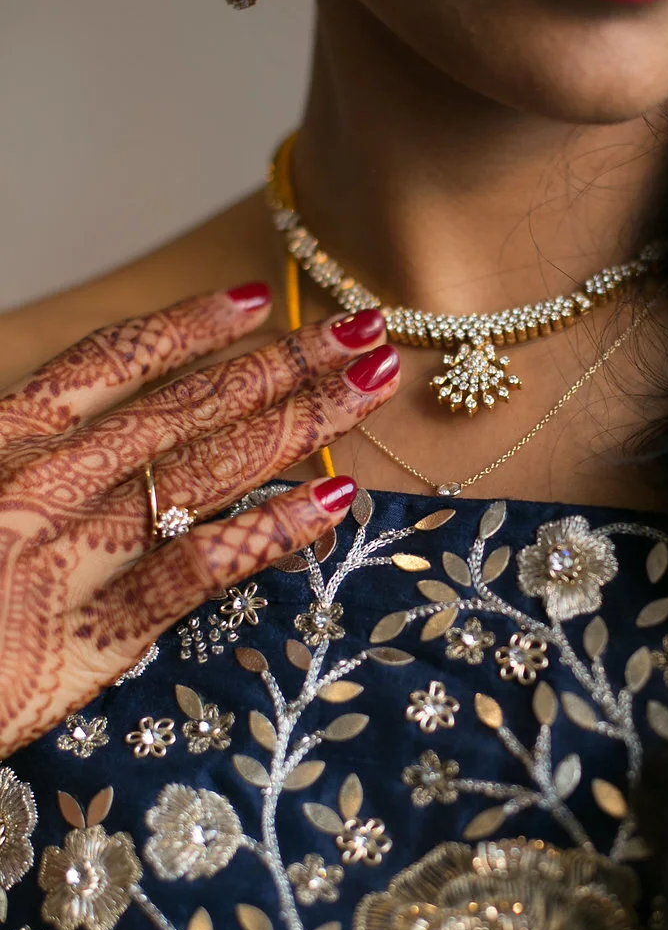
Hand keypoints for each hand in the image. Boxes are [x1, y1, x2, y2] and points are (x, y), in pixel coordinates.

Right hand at [0, 283, 399, 754]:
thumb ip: (25, 462)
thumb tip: (91, 439)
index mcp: (4, 445)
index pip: (108, 365)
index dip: (187, 327)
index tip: (252, 298)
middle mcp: (46, 483)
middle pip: (185, 406)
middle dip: (281, 362)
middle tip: (362, 328)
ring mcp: (74, 552)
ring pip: (208, 467)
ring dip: (300, 420)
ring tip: (370, 383)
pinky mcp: (95, 632)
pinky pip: (200, 566)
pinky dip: (271, 532)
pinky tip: (335, 503)